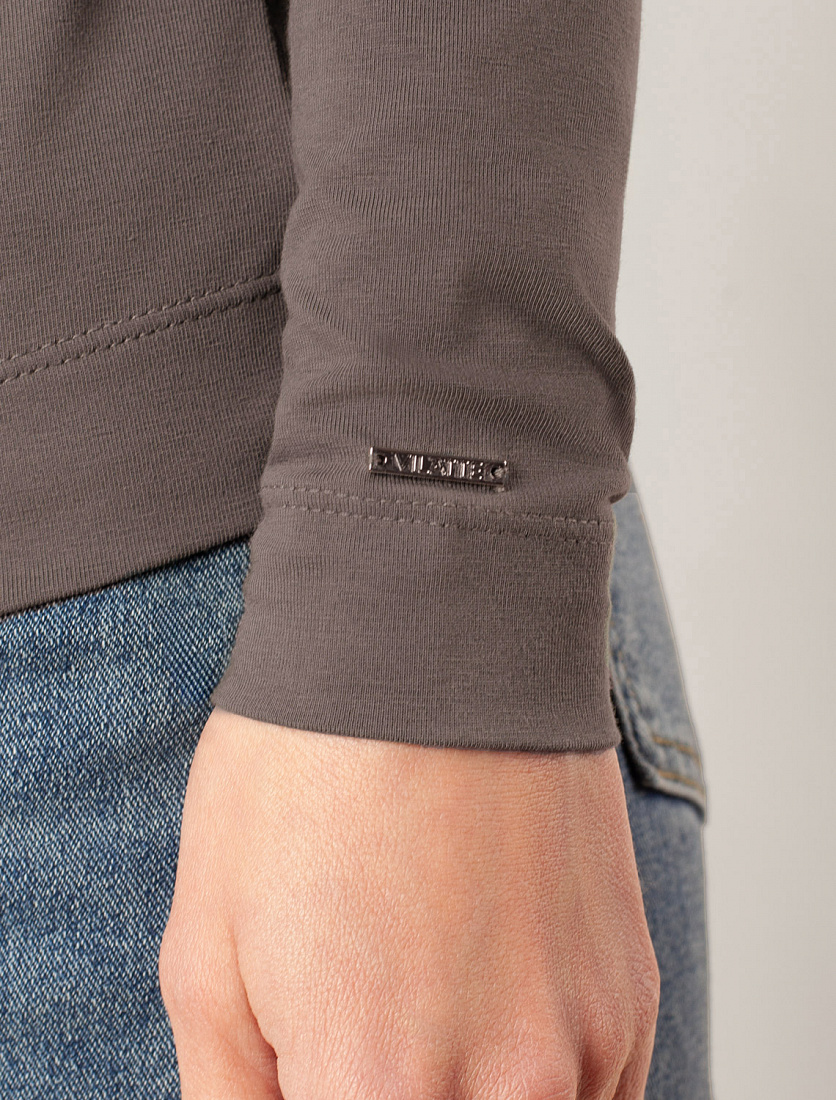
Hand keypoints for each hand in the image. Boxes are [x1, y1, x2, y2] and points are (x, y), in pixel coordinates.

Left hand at [159, 707, 659, 1098]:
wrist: (433, 639)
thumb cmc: (305, 773)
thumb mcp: (207, 948)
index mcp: (375, 1086)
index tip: (320, 1079)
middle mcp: (505, 1088)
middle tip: (363, 1054)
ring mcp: (588, 1041)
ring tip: (421, 1021)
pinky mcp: (632, 990)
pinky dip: (539, 1092)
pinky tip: (489, 1016)